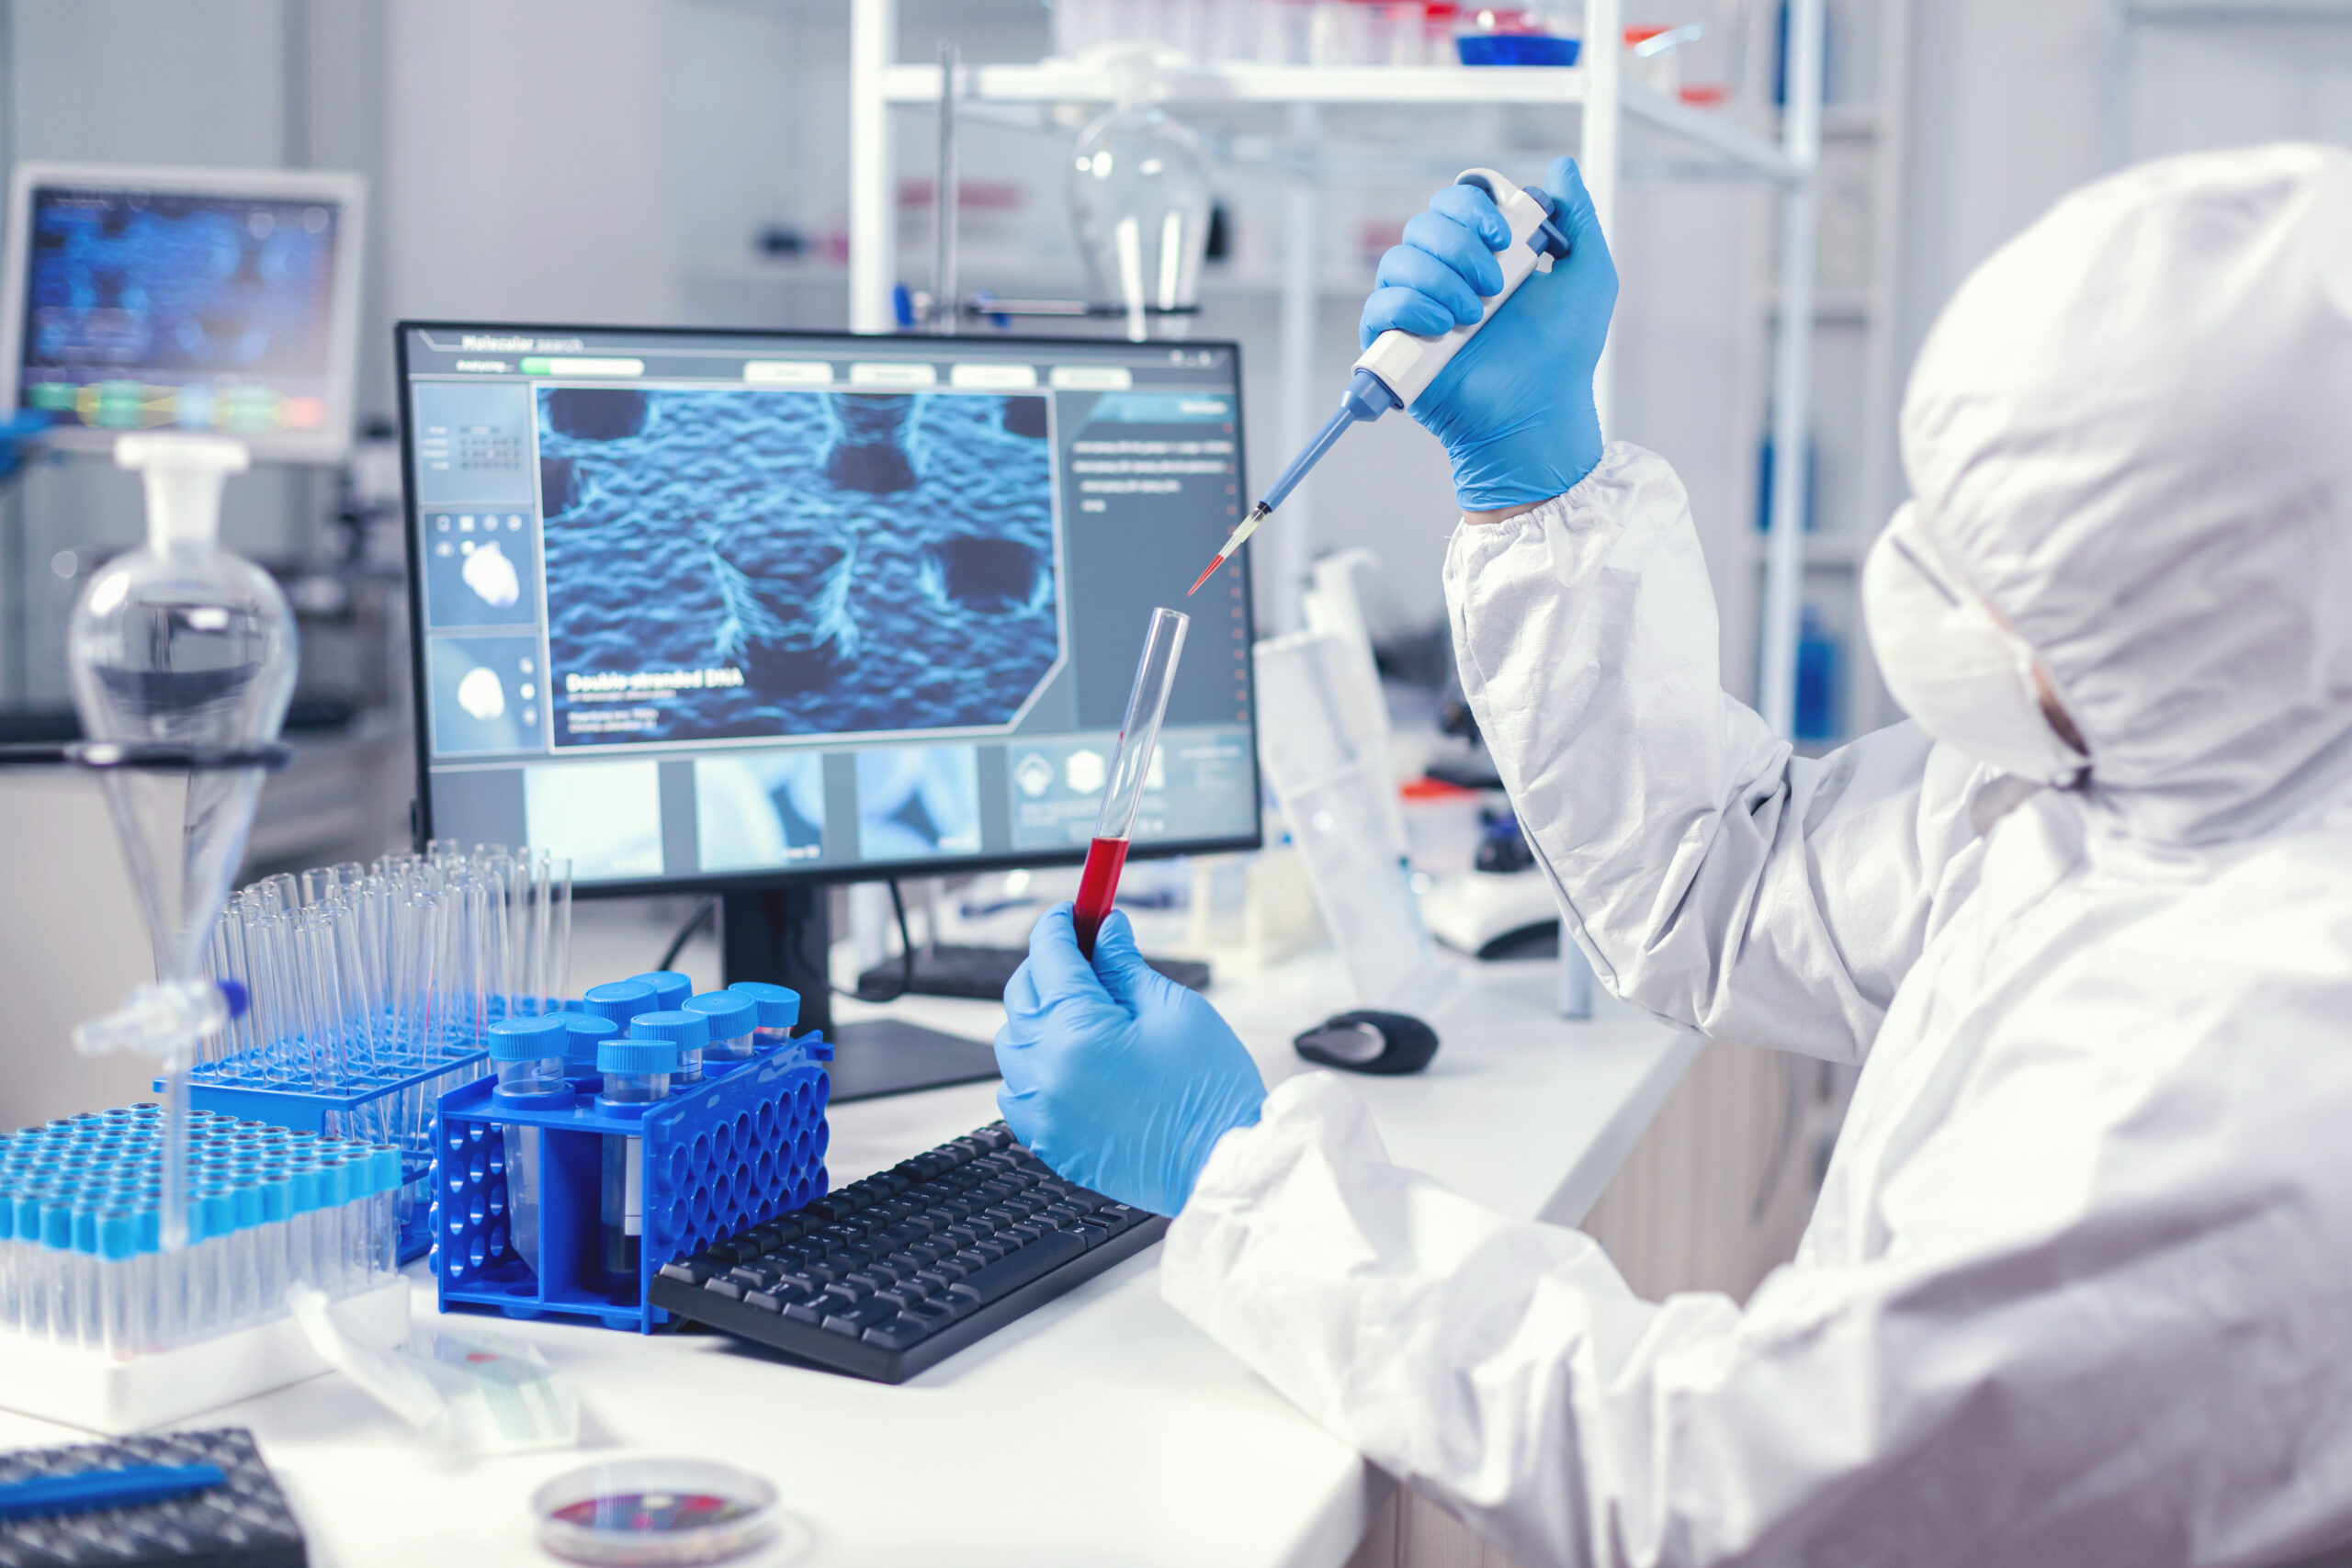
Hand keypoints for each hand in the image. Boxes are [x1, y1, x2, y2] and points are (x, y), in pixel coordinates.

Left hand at [995, 904, 1266, 1215]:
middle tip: (1087, 952)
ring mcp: (1041, 1111)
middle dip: (1049, 964)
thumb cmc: (1209, 1092)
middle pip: (1023, 993)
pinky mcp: (1048, 1141)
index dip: (1062, 924)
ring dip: (1037, 1013)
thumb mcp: (1173, 1010)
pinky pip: (1017, 1088)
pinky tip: (1068, 1057)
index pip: (1049, 955)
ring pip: (1013, 1040)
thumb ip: (1125, 967)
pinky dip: (1032, 1063)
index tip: (1076, 911)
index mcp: (1075, 1031)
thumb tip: (1105, 933)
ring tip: (1083, 1008)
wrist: (1223, 1169)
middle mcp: (1044, 1071)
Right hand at [1359, 155, 1617, 511]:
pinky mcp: (1395, 345)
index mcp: (1484, 254)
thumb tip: (1560, 169)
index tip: (1505, 236)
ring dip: (1439, 279)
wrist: (1539, 410)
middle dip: (1459, 245)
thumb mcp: (1589, 276)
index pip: (1455, 203)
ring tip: (1474, 317)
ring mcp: (1417, 309)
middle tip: (1495, 285)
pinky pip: (1379, 304)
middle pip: (1423, 223)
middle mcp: (1446, 276)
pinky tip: (1442, 328)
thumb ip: (1579, 218)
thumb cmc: (1565, 353)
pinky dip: (1408, 306)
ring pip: (1397, 259)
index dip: (1473, 207)